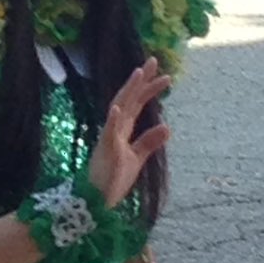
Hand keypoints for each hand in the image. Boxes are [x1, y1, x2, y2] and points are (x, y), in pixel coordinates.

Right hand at [87, 58, 171, 208]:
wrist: (96, 202)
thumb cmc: (113, 180)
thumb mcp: (137, 159)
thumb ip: (149, 142)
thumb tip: (167, 127)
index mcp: (122, 131)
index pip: (137, 104)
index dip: (149, 89)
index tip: (165, 76)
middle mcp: (114, 130)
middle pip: (129, 99)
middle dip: (141, 80)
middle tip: (154, 60)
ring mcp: (109, 139)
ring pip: (119, 109)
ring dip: (128, 91)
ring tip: (139, 74)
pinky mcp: (105, 152)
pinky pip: (109, 134)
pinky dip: (113, 120)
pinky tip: (119, 108)